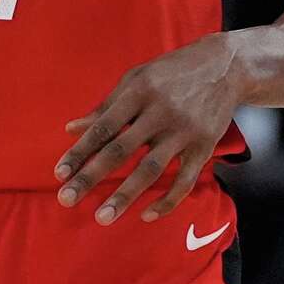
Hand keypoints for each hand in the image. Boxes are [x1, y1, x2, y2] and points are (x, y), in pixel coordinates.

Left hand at [53, 35, 240, 224]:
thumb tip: (71, 128)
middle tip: (67, 199)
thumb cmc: (171, 71)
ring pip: (150, 169)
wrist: (224, 66)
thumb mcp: (136, 78)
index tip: (59, 173)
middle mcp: (158, 111)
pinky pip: (184, 180)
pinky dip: (166, 200)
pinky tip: (146, 215)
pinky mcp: (204, 145)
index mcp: (137, 91)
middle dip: (91, 176)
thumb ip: (105, 106)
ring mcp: (182, 131)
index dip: (80, 151)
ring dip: (125, 195)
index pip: (103, 126)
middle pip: (120, 150)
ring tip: (103, 217)